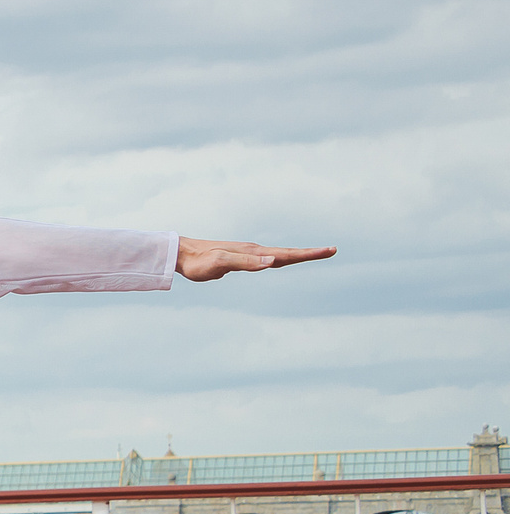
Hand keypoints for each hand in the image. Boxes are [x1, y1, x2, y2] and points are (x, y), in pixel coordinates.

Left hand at [175, 237, 336, 280]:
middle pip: (288, 253)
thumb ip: (245, 263)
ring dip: (297, 255)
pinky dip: (279, 260)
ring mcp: (247, 254)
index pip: (287, 254)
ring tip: (314, 255)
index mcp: (254, 252)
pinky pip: (265, 260)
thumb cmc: (199, 261)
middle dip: (310, 253)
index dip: (309, 254)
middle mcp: (254, 250)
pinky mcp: (239, 259)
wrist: (181, 254)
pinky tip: (279, 262)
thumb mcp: (221, 263)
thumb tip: (272, 261)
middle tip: (332, 250)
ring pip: (278, 255)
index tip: (330, 250)